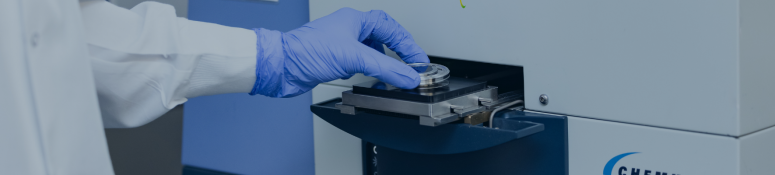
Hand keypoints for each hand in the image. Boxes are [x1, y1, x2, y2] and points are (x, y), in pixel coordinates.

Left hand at [250, 7, 428, 97]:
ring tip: (391, 76)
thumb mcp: (354, 57)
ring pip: (370, 53)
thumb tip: (408, 75)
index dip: (407, 43)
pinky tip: (368, 81)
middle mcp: (348, 30)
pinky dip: (367, 73)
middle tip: (410, 68)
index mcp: (355, 20)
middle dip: (397, 53)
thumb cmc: (307, 51)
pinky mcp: (334, 61)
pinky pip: (359, 65)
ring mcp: (341, 46)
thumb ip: (385, 67)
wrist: (282, 66)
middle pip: (382, 39)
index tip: (418, 61)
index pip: (391, 28)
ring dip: (382, 65)